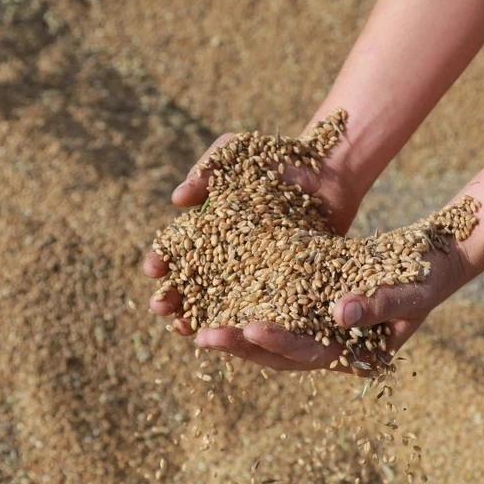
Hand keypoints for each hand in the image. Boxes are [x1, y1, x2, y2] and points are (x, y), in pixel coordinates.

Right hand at [143, 130, 366, 334]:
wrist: (328, 170)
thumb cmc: (279, 158)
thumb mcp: (238, 151)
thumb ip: (208, 167)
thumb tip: (177, 199)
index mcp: (207, 228)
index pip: (175, 250)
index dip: (161, 260)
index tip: (154, 268)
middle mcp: (226, 255)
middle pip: (191, 284)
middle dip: (171, 297)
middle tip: (160, 306)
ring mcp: (254, 273)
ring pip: (218, 304)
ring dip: (197, 318)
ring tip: (185, 328)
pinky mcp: (283, 285)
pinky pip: (259, 309)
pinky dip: (244, 323)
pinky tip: (231, 332)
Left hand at [191, 247, 469, 373]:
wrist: (435, 260)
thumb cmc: (430, 277)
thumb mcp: (413, 290)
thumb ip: (382, 304)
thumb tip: (342, 313)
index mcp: (353, 354)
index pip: (309, 354)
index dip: (278, 343)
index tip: (248, 328)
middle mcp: (328, 347)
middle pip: (277, 354)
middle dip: (239, 345)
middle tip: (201, 335)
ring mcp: (315, 329)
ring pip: (265, 336)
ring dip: (230, 330)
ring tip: (190, 323)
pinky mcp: (306, 305)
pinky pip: (269, 309)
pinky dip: (241, 304)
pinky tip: (210, 297)